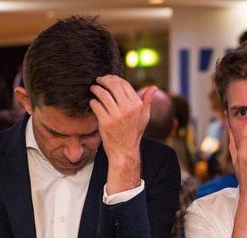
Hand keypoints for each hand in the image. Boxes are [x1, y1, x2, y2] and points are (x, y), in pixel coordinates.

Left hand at [89, 75, 154, 192]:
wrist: (124, 150)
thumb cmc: (134, 132)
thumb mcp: (144, 116)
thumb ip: (147, 101)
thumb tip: (154, 88)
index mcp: (137, 105)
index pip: (124, 84)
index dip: (114, 78)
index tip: (109, 79)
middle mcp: (128, 108)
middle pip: (113, 85)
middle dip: (104, 80)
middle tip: (99, 80)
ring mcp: (116, 115)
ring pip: (102, 93)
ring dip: (96, 89)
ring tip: (94, 89)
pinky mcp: (105, 121)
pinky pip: (96, 104)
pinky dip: (93, 101)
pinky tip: (93, 102)